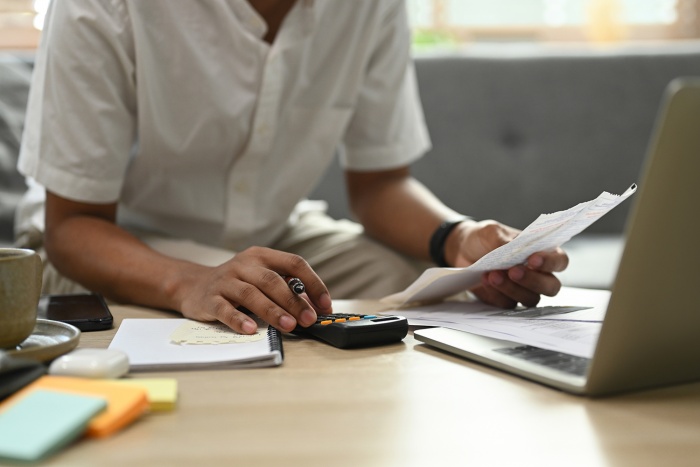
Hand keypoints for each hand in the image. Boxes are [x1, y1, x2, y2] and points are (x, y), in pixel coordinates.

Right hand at [175, 247, 331, 333]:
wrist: (193, 285)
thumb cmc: (236, 284)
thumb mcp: (260, 278)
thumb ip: (284, 288)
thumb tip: (312, 308)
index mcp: (262, 256)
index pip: (294, 263)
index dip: (313, 283)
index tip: (325, 304)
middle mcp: (244, 264)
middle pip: (273, 280)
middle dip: (294, 301)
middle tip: (308, 319)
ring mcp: (225, 280)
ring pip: (251, 294)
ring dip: (272, 311)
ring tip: (289, 326)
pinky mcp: (210, 299)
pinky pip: (225, 309)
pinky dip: (238, 319)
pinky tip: (250, 329)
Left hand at [451, 220, 568, 307]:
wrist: (462, 249)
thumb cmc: (484, 238)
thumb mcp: (493, 232)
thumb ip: (506, 241)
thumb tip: (514, 251)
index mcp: (541, 253)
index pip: (559, 260)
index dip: (550, 262)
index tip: (533, 259)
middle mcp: (537, 274)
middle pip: (551, 286)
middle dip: (533, 281)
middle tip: (513, 272)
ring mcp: (523, 289)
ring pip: (530, 299)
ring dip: (512, 288)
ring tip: (492, 275)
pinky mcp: (506, 300)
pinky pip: (508, 304)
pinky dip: (496, 294)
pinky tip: (485, 282)